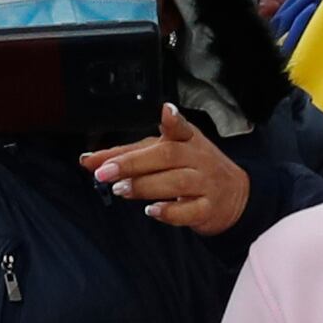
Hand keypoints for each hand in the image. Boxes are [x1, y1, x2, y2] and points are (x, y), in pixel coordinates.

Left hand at [85, 104, 247, 233]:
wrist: (235, 196)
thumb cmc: (191, 169)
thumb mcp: (164, 154)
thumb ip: (126, 155)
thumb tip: (87, 160)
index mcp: (186, 139)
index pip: (181, 127)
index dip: (174, 120)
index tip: (166, 111)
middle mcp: (198, 158)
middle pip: (168, 156)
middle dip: (132, 163)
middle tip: (104, 172)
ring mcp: (207, 184)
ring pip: (177, 182)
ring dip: (144, 186)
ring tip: (120, 189)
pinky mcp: (209, 208)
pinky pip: (190, 211)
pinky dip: (169, 212)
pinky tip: (152, 210)